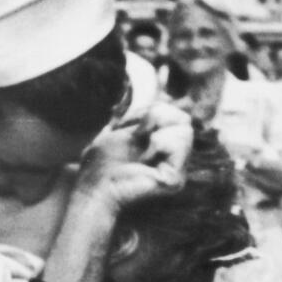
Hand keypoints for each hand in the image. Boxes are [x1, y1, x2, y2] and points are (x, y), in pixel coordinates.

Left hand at [74, 105, 193, 211]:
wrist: (95, 188)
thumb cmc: (100, 164)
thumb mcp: (118, 130)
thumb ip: (137, 115)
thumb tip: (147, 93)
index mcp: (162, 147)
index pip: (174, 114)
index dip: (154, 110)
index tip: (130, 123)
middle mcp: (173, 159)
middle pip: (184, 118)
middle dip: (157, 117)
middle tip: (137, 136)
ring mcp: (177, 171)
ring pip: (186, 129)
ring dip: (156, 134)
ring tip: (141, 153)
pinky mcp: (176, 179)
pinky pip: (180, 143)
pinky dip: (159, 145)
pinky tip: (146, 160)